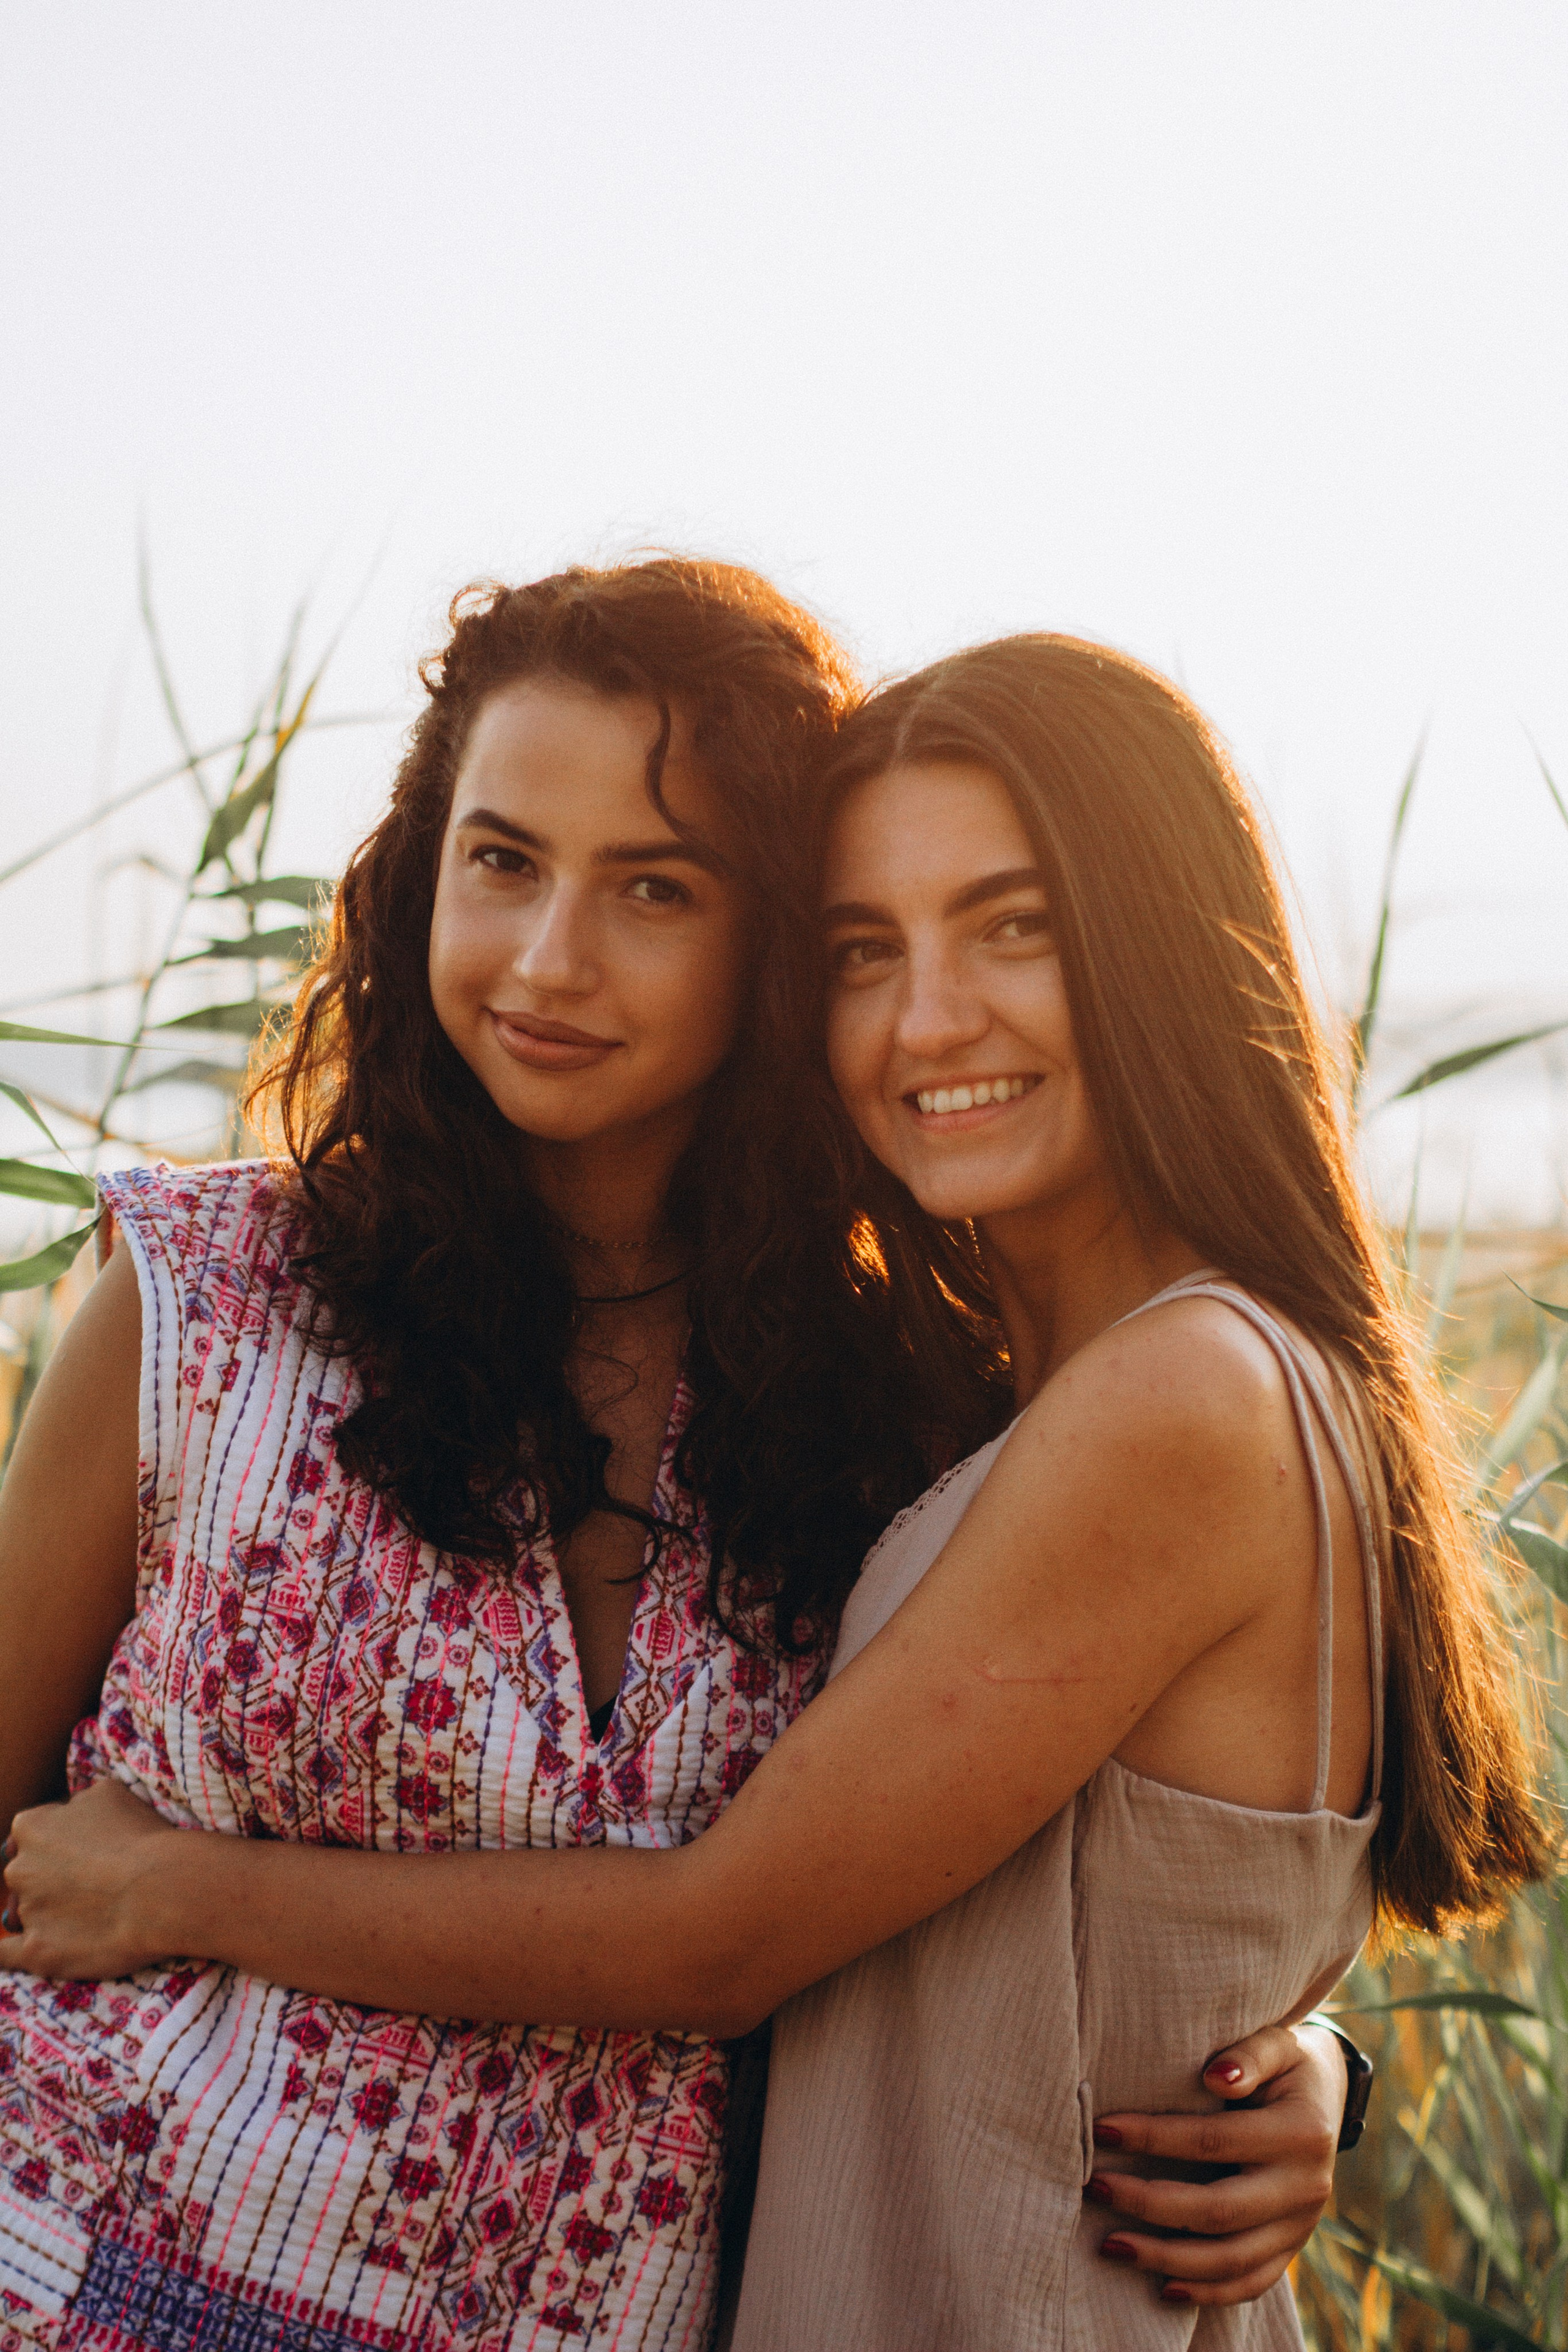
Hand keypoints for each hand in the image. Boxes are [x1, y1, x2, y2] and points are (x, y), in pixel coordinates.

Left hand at [0, 1777, 182, 1980]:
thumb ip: (77, 1804)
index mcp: (31, 1827)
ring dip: (44, 1912)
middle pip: (24, 1873)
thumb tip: (70, 1813)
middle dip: (48, 1877)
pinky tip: (20, 1947)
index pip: (30, 1834)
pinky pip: (5, 1955)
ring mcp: (26, 1912)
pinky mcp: (37, 1952)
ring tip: (87, 1917)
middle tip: (90, 1883)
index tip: (84, 1850)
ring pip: (22, 1912)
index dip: (57, 1842)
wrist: (160, 1889)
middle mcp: (20, 1869)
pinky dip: (7, 1953)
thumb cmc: (140, 1836)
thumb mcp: (109, 1793)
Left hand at [1088, 2022, 1341, 2307]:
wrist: (1329, 2098)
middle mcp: (1306, 2187)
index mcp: (1302, 2132)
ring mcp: (1301, 2225)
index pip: (1213, 2140)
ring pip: (1230, 2259)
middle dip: (1149, 2203)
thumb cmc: (1284, 2063)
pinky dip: (1207, 2292)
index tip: (1101, 2130)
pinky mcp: (1292, 2248)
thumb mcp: (1277, 2043)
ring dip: (1166, 2258)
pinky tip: (1163, 2288)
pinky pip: (1250, 2282)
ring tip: (1110, 2244)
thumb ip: (1249, 2054)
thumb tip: (1215, 2076)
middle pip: (1218, 2210)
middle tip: (1094, 2187)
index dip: (1153, 2137)